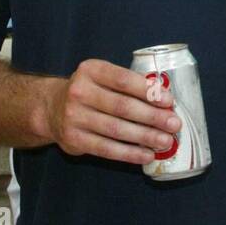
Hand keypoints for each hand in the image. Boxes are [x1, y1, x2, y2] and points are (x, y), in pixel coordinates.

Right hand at [47, 58, 179, 164]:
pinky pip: (107, 149)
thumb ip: (127, 85)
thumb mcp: (102, 78)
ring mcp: (74, 116)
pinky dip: (129, 153)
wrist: (51, 109)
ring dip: (145, 137)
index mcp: (91, 70)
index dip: (148, 91)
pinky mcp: (74, 139)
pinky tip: (146, 155)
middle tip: (174, 124)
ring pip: (116, 130)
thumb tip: (164, 101)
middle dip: (152, 116)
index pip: (123, 80)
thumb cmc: (90, 92)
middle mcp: (80, 91)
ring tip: (165, 142)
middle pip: (122, 106)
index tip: (169, 101)